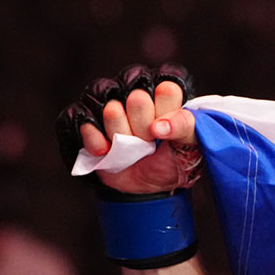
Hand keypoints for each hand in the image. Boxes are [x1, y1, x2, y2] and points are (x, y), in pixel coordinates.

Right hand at [56, 63, 200, 196]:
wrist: (144, 186)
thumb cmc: (171, 161)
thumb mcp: (189, 146)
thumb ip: (185, 126)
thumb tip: (159, 125)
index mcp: (165, 94)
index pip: (166, 87)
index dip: (165, 111)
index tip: (164, 129)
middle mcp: (137, 93)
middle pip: (137, 98)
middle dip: (143, 127)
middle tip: (148, 140)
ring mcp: (111, 105)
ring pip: (110, 109)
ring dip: (120, 134)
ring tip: (129, 147)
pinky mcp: (89, 120)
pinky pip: (84, 122)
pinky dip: (96, 141)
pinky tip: (106, 151)